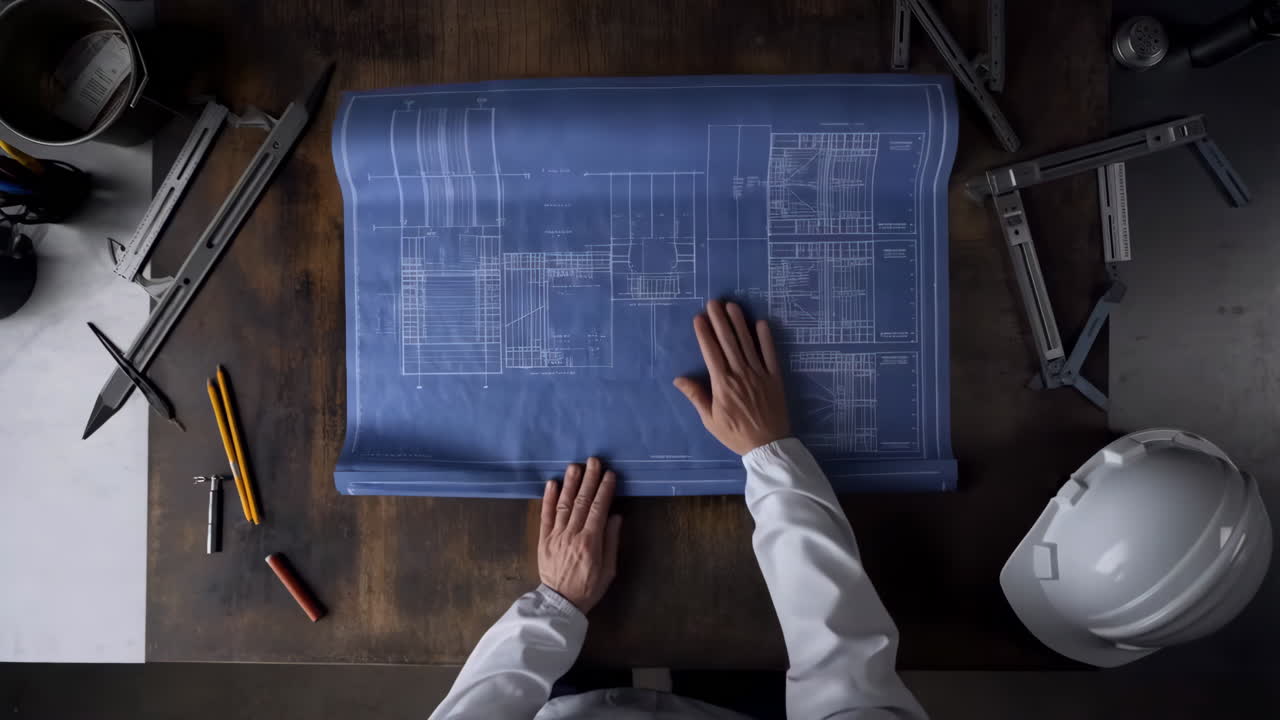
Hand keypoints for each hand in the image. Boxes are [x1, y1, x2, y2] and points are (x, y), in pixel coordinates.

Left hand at [538, 458, 622, 612]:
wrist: (560, 603)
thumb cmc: (589, 588)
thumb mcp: (608, 570)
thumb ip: (611, 542)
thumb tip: (615, 516)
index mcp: (590, 542)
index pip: (599, 509)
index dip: (605, 490)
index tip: (610, 474)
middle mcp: (572, 534)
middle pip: (582, 502)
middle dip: (589, 479)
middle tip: (594, 461)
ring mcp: (556, 535)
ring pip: (563, 504)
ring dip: (570, 483)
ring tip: (575, 466)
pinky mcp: (543, 539)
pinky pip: (545, 515)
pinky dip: (548, 498)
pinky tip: (552, 483)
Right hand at [673, 300, 790, 455]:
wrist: (767, 445)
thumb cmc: (735, 434)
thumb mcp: (710, 420)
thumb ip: (696, 396)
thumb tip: (679, 379)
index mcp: (722, 384)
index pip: (711, 352)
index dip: (704, 334)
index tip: (699, 318)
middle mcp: (740, 374)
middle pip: (728, 342)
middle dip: (720, 320)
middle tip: (714, 302)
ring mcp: (759, 374)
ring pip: (747, 343)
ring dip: (739, 323)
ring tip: (732, 306)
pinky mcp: (775, 377)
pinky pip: (770, 354)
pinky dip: (766, 338)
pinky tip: (761, 323)